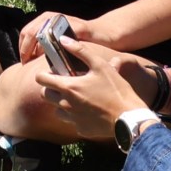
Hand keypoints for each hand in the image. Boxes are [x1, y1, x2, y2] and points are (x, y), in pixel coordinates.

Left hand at [37, 30, 151, 131]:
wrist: (130, 118)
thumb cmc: (116, 90)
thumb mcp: (100, 65)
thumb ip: (80, 51)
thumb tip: (63, 40)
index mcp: (68, 87)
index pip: (40, 79)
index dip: (45, 74)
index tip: (55, 73)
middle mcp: (65, 104)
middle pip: (45, 95)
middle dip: (51, 88)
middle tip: (66, 84)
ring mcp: (72, 119)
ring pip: (56, 110)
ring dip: (61, 103)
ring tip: (78, 97)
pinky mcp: (81, 130)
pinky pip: (71, 121)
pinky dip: (75, 116)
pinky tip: (88, 110)